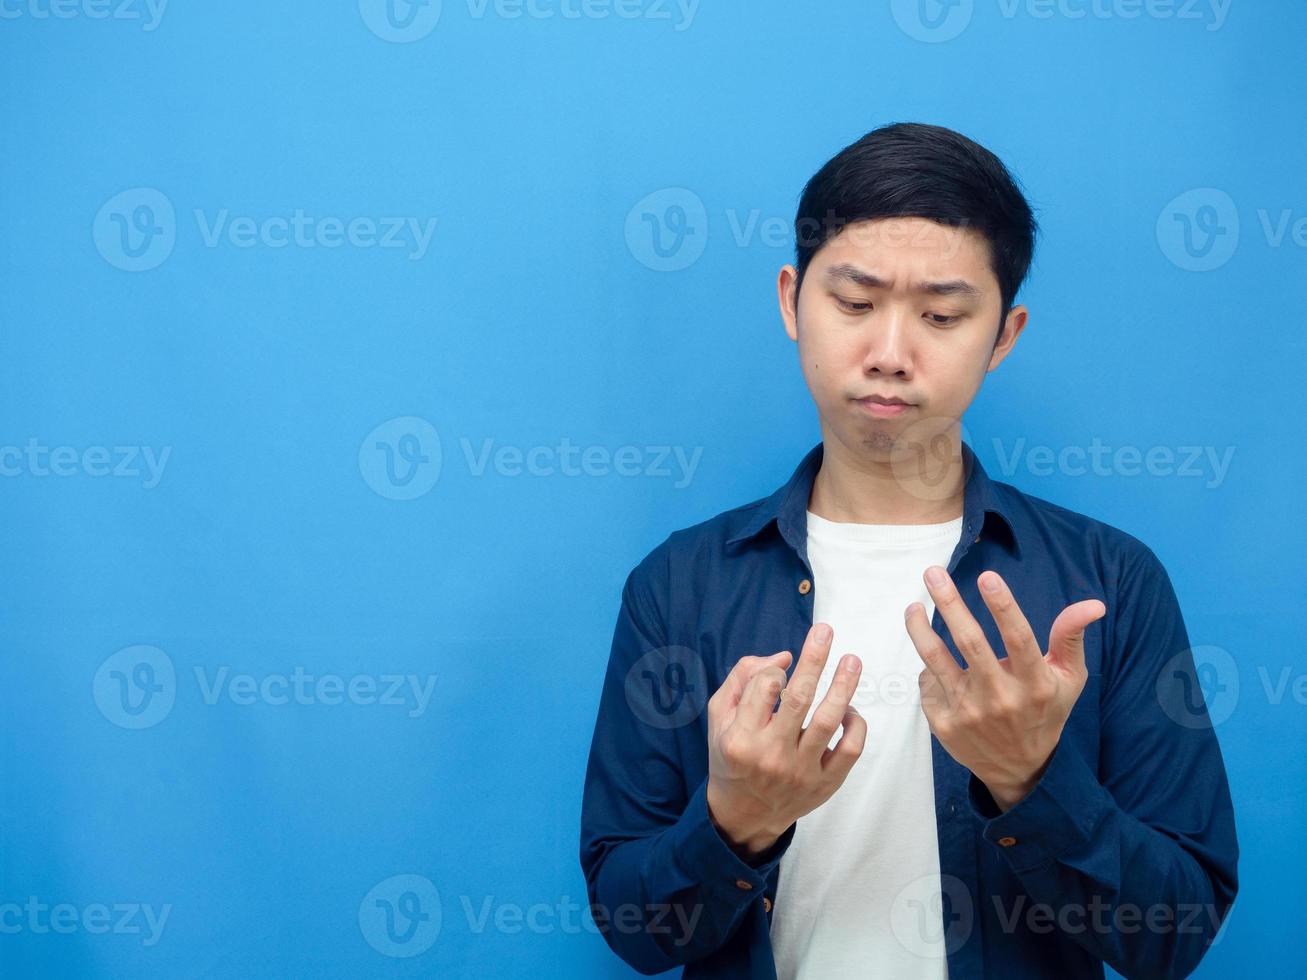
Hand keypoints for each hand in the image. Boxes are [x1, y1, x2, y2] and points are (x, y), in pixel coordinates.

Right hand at [705, 623, 866, 856]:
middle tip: (826, 631)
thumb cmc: (732, 756)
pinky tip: (849, 711)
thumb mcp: (720, 716)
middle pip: (799, 698)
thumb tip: (784, 657)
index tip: (783, 666)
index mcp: (740, 738)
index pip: (765, 687)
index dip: (775, 670)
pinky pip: (850, 750)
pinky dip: (856, 725)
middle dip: (815, 659)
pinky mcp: (825, 785)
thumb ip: (743, 678)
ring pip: (828, 721)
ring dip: (843, 685)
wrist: (744, 815)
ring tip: (851, 660)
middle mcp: (770, 755)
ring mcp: (800, 772)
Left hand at [905, 567, 1105, 810]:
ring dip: (920, 628)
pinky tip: (934, 659)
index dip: (1003, 606)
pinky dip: (929, 666)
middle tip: (933, 572)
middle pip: (970, 642)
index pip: (1019, 638)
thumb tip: (1093, 604)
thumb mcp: (1069, 679)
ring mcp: (969, 712)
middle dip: (950, 603)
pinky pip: (929, 682)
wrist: (1018, 769)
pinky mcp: (944, 724)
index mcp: (1035, 684)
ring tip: (913, 606)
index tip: (987, 577)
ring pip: (936, 659)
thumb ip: (1071, 638)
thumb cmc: (1045, 712)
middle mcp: (1001, 698)